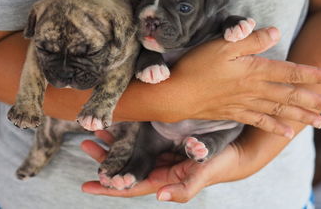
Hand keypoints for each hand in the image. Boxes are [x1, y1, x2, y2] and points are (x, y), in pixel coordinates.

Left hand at [81, 130, 243, 202]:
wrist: (235, 148)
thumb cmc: (221, 164)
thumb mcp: (204, 174)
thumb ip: (185, 188)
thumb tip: (160, 197)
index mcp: (164, 180)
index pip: (132, 186)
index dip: (110, 187)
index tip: (87, 185)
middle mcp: (159, 168)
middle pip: (126, 167)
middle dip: (105, 160)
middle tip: (86, 145)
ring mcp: (162, 153)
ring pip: (132, 151)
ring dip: (113, 143)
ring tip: (95, 132)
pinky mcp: (167, 139)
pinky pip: (143, 137)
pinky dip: (129, 132)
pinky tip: (118, 123)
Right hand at [172, 27, 320, 137]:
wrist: (175, 95)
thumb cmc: (196, 67)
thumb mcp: (221, 46)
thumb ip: (250, 40)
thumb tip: (276, 33)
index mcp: (253, 70)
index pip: (291, 72)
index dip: (314, 74)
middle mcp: (253, 89)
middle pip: (289, 95)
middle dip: (314, 101)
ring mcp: (243, 104)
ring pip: (278, 110)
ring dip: (300, 116)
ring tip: (319, 122)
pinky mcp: (232, 113)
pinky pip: (258, 121)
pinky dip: (274, 127)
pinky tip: (286, 133)